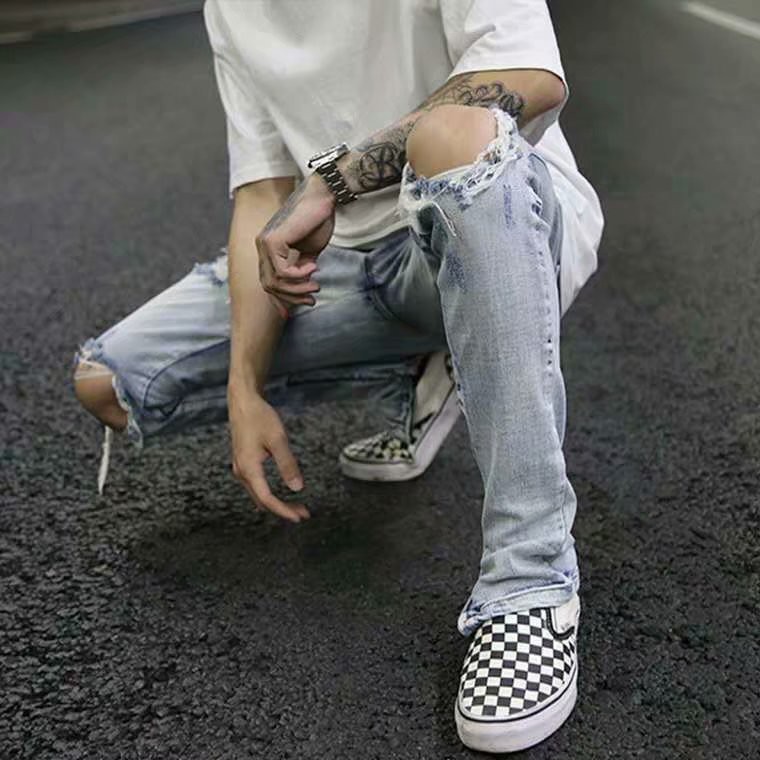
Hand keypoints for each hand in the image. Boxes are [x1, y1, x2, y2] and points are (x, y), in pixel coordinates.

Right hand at [228, 378, 309, 522]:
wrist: (242, 402)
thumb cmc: (258, 417)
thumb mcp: (278, 439)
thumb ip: (288, 464)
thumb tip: (297, 488)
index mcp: (249, 468)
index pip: (267, 498)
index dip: (283, 510)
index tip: (299, 517)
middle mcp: (242, 472)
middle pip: (262, 500)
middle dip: (283, 509)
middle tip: (303, 514)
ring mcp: (241, 468)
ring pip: (258, 494)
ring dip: (277, 502)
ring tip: (296, 506)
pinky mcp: (243, 463)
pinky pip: (256, 486)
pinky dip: (270, 493)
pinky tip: (282, 493)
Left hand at [256, 173, 335, 312]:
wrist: (323, 198)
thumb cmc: (318, 221)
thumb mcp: (309, 253)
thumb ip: (301, 270)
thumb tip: (302, 289)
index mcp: (268, 249)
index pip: (268, 281)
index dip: (281, 299)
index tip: (299, 308)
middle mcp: (262, 246)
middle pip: (269, 285)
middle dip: (291, 298)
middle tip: (312, 298)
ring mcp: (264, 243)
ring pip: (275, 282)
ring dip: (297, 289)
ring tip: (315, 286)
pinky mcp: (272, 241)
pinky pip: (283, 271)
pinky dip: (299, 275)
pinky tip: (313, 267)